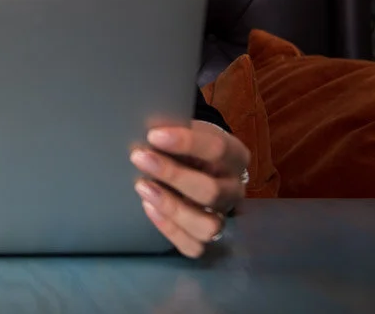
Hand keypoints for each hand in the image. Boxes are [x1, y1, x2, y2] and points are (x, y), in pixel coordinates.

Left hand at [130, 120, 249, 257]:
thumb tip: (145, 131)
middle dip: (172, 174)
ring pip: (208, 226)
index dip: (185, 142)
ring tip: (143, 188)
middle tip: (139, 158)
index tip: (153, 135)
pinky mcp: (207, 235)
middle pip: (211, 191)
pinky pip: (194, 246)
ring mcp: (223, 215)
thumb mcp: (188, 129)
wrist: (197, 162)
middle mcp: (234, 189)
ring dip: (172, 208)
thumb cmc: (190, 144)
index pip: (217, 149)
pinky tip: (149, 209)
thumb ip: (175, 130)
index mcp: (234, 156)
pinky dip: (170, 230)